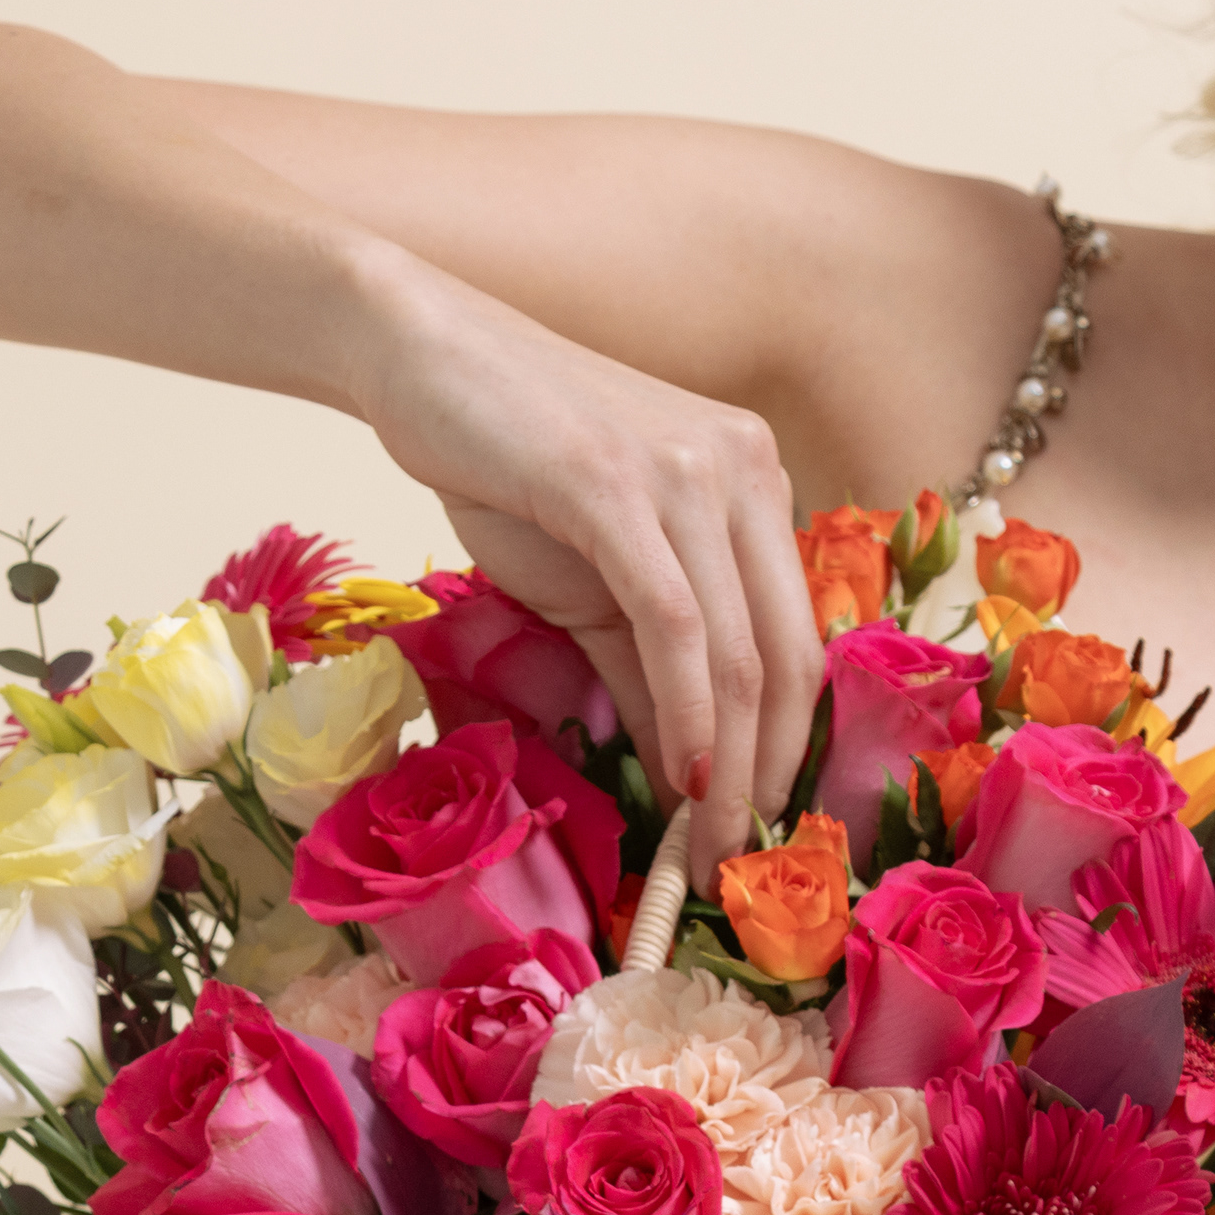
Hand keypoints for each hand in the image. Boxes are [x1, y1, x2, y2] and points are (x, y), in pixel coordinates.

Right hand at [351, 259, 822, 886]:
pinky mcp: (619, 485)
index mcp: (754, 483)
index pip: (795, 638)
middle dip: (767, 772)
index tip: (757, 823)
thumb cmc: (504, 462)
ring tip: (706, 843)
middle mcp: (744, 469)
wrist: (419, 354)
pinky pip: (674, 624)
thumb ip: (645, 669)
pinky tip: (679, 777)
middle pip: (784, 655)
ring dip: (728, 764)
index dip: (784, 743)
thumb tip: (687, 774)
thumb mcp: (591, 581)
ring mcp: (689, 472)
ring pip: (737, 650)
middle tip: (738, 860)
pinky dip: (684, 713)